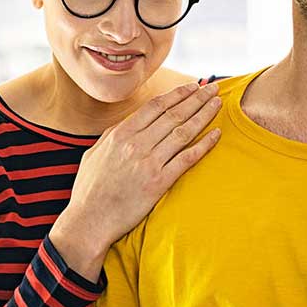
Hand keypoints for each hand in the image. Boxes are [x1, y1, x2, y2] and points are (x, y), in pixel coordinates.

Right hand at [50, 81, 221, 278]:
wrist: (89, 220)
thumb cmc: (90, 190)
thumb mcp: (95, 153)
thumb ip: (113, 135)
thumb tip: (129, 122)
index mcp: (120, 134)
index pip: (156, 106)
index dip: (177, 94)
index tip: (192, 86)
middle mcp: (136, 144)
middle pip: (173, 114)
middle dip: (196, 98)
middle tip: (213, 88)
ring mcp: (148, 163)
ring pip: (183, 132)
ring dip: (203, 115)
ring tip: (218, 104)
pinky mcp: (158, 183)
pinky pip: (187, 159)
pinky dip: (204, 145)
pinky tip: (216, 134)